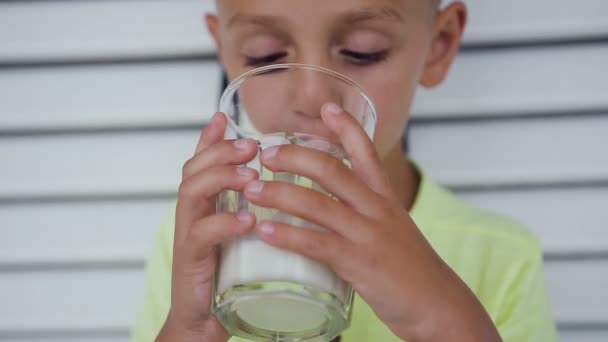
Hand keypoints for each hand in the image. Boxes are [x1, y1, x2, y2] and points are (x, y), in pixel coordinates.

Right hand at [157, 113, 258, 341]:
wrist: (204, 320)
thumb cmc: (225, 276)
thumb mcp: (239, 234)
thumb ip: (248, 208)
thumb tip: (273, 186)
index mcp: (204, 206)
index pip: (199, 163)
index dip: (209, 138)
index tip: (224, 117)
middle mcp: (191, 215)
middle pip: (194, 169)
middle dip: (220, 151)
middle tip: (250, 146)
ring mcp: (188, 236)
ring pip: (193, 193)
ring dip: (222, 178)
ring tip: (250, 176)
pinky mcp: (191, 260)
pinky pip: (203, 234)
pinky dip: (226, 222)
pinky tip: (248, 219)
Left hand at [242, 103, 500, 341]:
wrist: (439, 305)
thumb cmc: (411, 270)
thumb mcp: (394, 229)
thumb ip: (366, 215)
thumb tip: (332, 209)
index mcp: (385, 198)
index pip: (367, 152)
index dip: (347, 127)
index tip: (327, 107)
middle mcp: (377, 209)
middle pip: (332, 170)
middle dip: (295, 157)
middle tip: (266, 154)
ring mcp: (368, 234)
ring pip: (318, 204)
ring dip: (280, 193)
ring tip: (252, 189)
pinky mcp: (360, 263)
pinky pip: (317, 243)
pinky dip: (288, 235)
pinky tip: (265, 230)